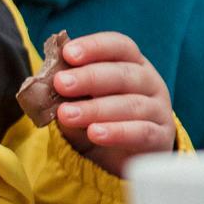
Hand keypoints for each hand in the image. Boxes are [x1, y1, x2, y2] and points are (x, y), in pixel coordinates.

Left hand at [48, 31, 175, 175]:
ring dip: (95, 109)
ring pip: (130, 104)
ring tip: (66, 114)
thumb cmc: (99, 117)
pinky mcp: (160, 137)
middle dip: (89, 77)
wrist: (123, 157)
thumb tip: (43, 79)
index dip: (94, 47)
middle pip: (123, 74)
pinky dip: (118, 132)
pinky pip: (141, 132)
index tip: (67, 53)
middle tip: (60, 83)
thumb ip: (67, 88)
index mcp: (131, 63)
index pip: (118, 46)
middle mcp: (149, 82)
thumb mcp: (80, 99)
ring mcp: (158, 109)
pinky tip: (95, 133)